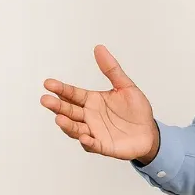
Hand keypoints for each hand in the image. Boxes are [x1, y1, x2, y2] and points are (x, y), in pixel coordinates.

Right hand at [40, 45, 159, 161]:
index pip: (73, 94)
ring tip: (59, 118)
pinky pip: (93, 145)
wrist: (149, 132)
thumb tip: (99, 48)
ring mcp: (94, 132)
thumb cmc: (137, 110)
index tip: (48, 83)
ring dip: (67, 125)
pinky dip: (87, 142)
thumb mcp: (125, 86)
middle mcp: (89, 116)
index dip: (61, 89)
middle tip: (45, 100)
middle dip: (57, 106)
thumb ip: (111, 69)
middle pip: (69, 111)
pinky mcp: (103, 145)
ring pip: (76, 129)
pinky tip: (84, 137)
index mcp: (92, 101)